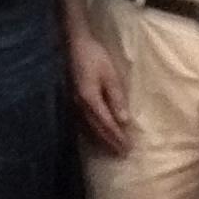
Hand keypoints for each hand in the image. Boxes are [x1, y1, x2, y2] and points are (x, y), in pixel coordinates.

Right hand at [67, 26, 132, 155]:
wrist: (73, 44)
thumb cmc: (95, 56)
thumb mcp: (110, 75)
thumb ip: (117, 98)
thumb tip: (124, 121)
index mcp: (90, 100)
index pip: (107, 124)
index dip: (117, 137)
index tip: (127, 149)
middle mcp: (80, 105)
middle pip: (97, 129)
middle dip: (110, 142)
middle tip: (122, 154)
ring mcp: (73, 103)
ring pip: (88, 128)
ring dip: (100, 140)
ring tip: (110, 149)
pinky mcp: (71, 99)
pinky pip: (81, 122)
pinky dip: (90, 132)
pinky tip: (94, 135)